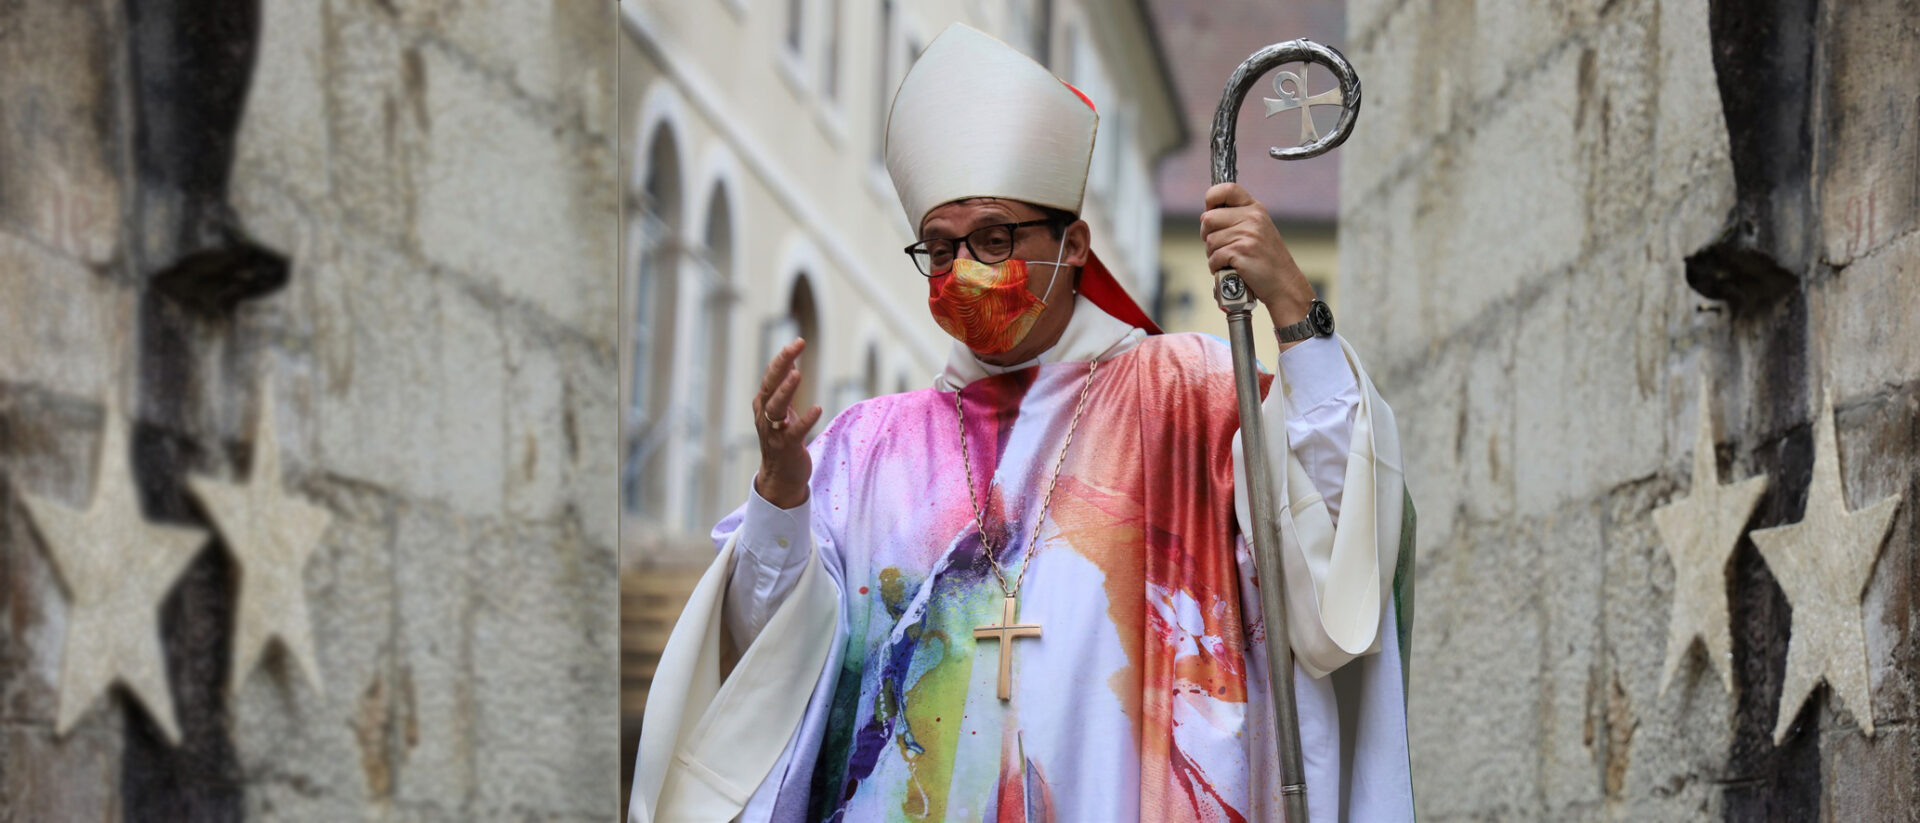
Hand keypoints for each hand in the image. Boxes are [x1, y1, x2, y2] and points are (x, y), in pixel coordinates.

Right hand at [752, 338, 823, 508]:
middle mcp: (765, 415)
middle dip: (781, 365)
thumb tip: (790, 362)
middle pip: (770, 386)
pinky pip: (795, 432)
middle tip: (796, 347)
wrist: (781, 476)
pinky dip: (805, 420)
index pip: (772, 375)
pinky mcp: (786, 447)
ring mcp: (773, 432)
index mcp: (764, 404)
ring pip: (775, 407)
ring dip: (785, 391)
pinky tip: (817, 408)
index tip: (799, 341)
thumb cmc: (783, 439)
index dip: (783, 358)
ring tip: (797, 374)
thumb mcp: (783, 411)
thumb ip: (784, 388)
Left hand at [1201, 183, 1316, 346]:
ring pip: (1210, 241)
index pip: (1227, 189)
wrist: (1284, 284)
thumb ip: (1237, 218)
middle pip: (1208, 218)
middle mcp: (1252, 218)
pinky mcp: (1241, 252)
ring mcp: (1247, 235)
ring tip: (1229, 260)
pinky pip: (1213, 257)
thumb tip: (1206, 216)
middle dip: (1207, 235)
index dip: (1211, 198)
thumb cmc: (1265, 260)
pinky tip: (1229, 269)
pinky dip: (1216, 267)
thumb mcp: (1258, 230)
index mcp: (1255, 209)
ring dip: (1213, 255)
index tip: (1210, 211)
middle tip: (1220, 246)